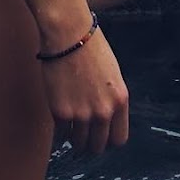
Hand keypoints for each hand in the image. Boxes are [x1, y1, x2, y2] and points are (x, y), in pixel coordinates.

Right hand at [40, 25, 128, 154]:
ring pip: (79, 145)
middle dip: (90, 142)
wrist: (68, 33)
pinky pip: (61, 136)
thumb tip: (106, 118)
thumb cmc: (90, 46)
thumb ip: (111, 98)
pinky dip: (59, 133)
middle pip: (98, 146)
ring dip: (74, 138)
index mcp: (120, 100)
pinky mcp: (61, 113)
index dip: (108, 139)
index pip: (119, 139)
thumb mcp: (112, 74)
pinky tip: (59, 123)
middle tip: (83, 134)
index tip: (100, 135)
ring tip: (70, 128)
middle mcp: (104, 111)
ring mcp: (82, 114)